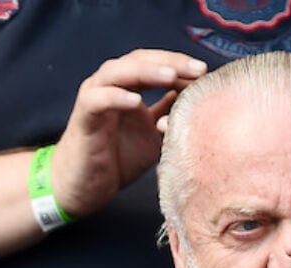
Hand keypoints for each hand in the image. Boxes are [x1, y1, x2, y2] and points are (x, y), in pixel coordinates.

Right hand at [50, 50, 207, 217]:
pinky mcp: (84, 117)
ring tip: (171, 76)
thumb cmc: (118, 158)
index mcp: (129, 86)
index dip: (181, 65)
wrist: (85, 185)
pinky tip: (136, 101)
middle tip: (197, 68)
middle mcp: (112, 85)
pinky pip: (98, 100)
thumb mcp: (155, 135)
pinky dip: (116, 97)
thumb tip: (198, 101)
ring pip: (118, 73)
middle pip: (140, 60)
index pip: (156, 64)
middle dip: (170, 62)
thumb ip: (171, 116)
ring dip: (145, 72)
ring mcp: (96, 97)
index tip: (207, 73)